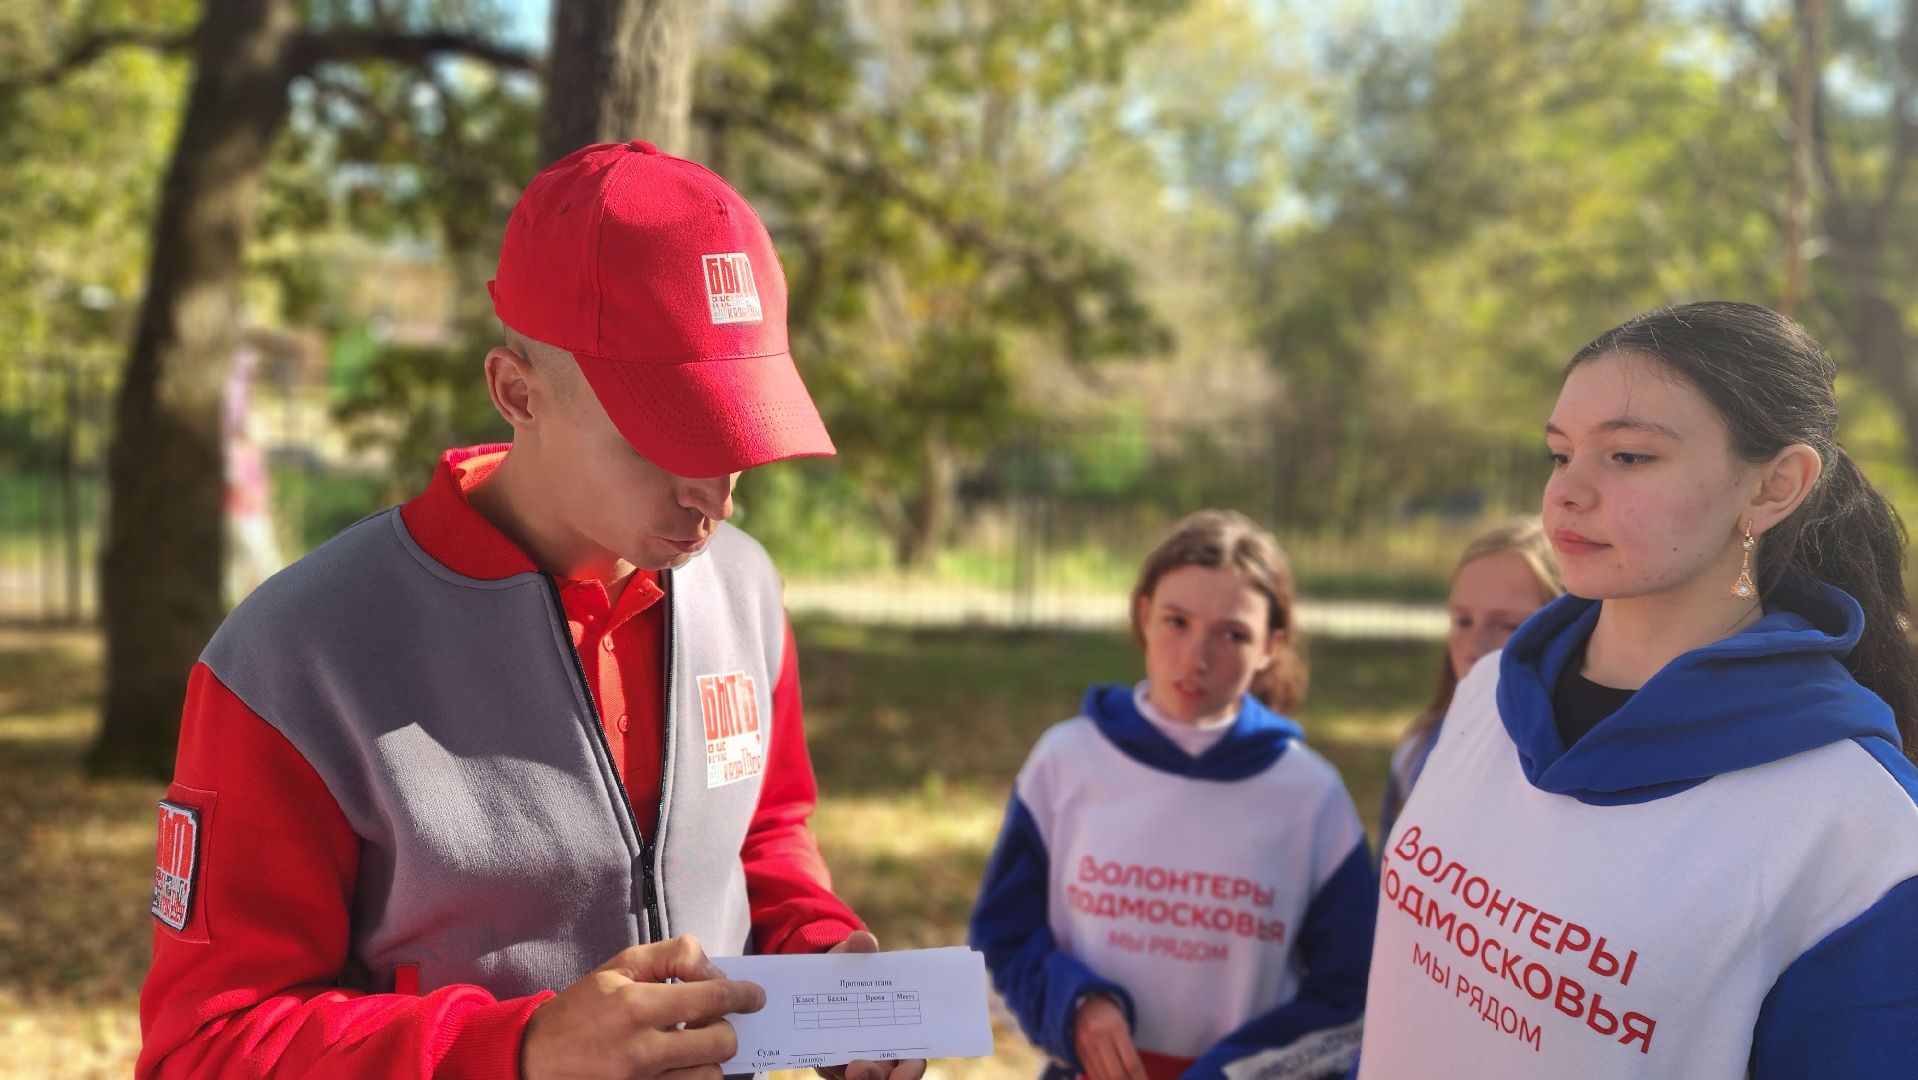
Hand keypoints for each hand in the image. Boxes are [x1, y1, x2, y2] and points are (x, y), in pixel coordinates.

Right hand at [522, 935, 766, 1079]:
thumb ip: (671, 956)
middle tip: (713, 1021)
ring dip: (710, 1059)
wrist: (535, 1060)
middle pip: (721, 1042)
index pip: (713, 998)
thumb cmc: (581, 1009)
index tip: (755, 996)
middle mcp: (643, 1050)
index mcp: (638, 1006)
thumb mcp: (619, 966)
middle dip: (726, 1028)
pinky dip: (693, 1078)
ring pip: (709, 1075)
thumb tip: (713, 969)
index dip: (744, 995)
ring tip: (693, 1047)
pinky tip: (683, 1066)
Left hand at [814, 932, 928, 1079]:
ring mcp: (853, 1061)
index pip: (911, 1063)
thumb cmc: (849, 970)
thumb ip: (858, 949)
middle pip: (885, 1078)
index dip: (909, 1072)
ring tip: (847, 1068)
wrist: (822, 978)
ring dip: (856, 1079)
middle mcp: (878, 1056)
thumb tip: (862, 940)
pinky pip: (833, 1072)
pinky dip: (830, 1069)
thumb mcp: (852, 958)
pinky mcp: (829, 1062)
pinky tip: (823, 1060)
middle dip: (876, 1078)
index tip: (902, 1074)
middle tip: (860, 1069)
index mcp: (897, 1035)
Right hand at [1073, 994, 1144, 1079]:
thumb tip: (1136, 1078)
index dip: (1140, 1078)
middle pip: (1116, 1073)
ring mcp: (1086, 1045)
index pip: (1131, 1063)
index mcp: (1116, 1029)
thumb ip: (1128, 1052)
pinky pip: (1092, 1073)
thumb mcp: (1124, 1028)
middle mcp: (1099, 1037)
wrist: (1086, 1006)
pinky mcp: (1077, 1052)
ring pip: (1103, 1076)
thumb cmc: (1111, 1018)